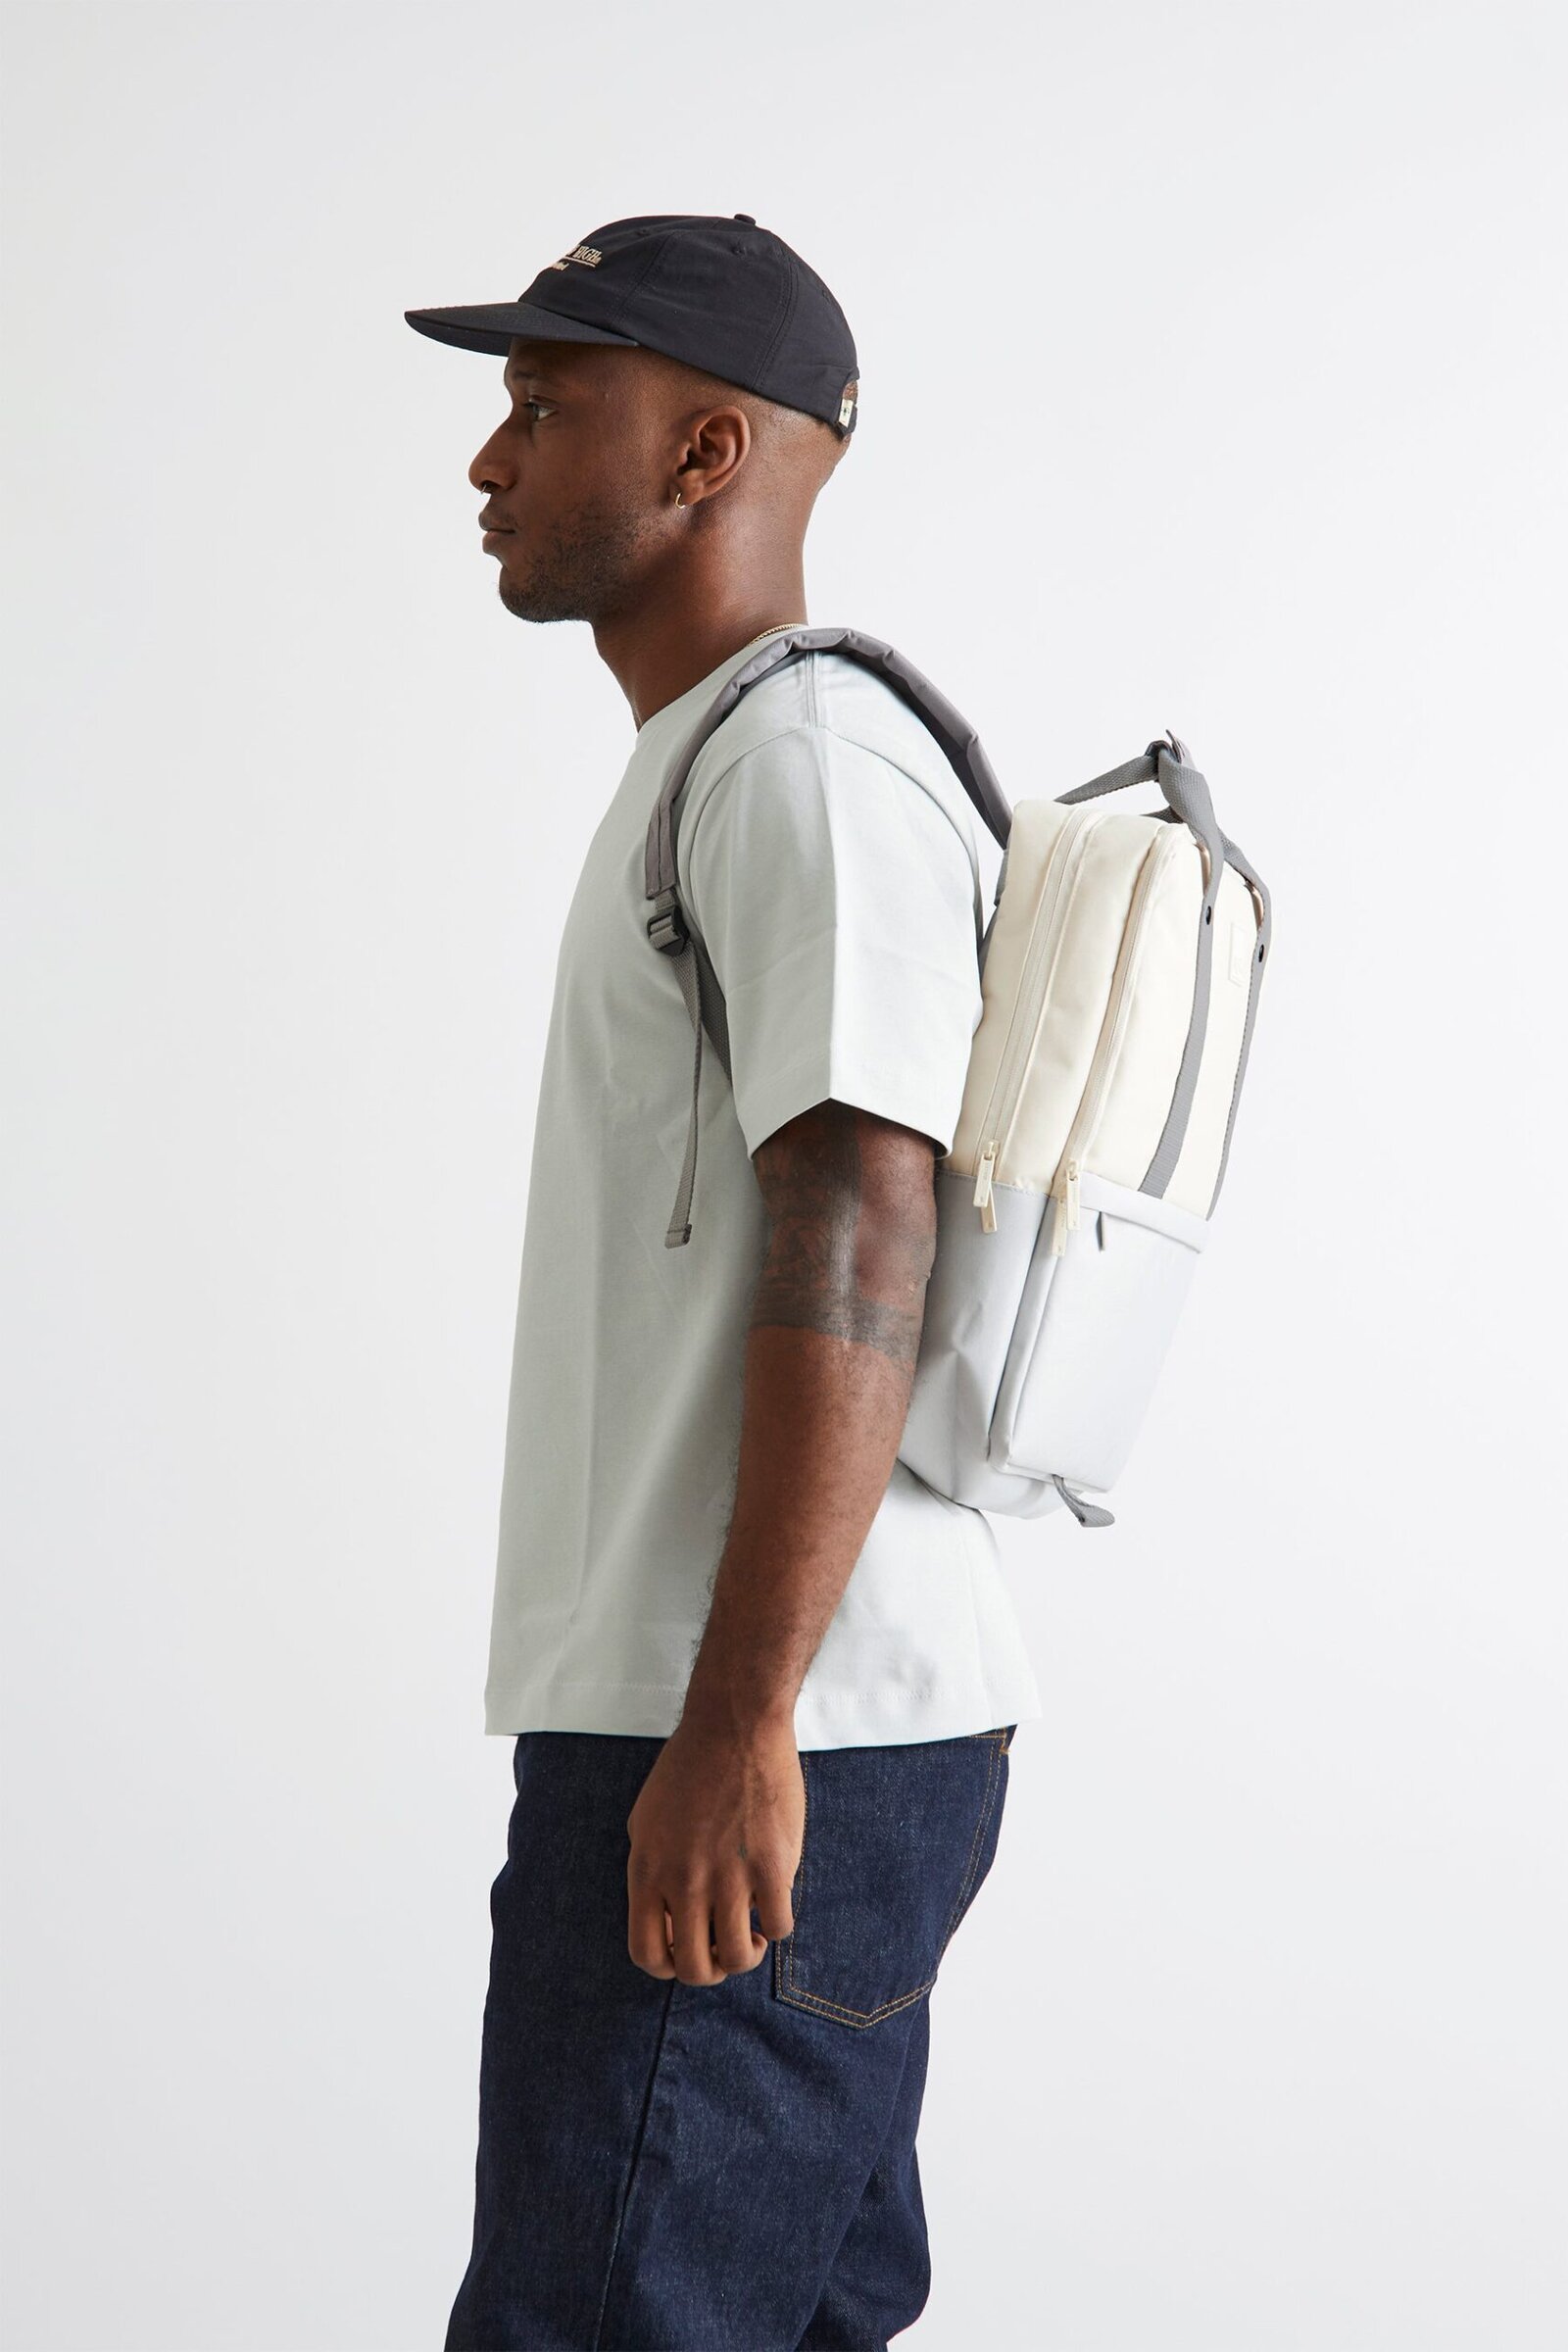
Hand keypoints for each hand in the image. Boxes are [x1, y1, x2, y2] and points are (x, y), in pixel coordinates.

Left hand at [625, 1712, 803, 1984]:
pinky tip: (773, 1901)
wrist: (734, 1725)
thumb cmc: (690, 1768)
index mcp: (648, 1870)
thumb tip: (667, 1922)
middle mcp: (683, 1880)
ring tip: (750, 1929)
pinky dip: (776, 1926)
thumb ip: (651, 1872)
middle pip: (694, 1967)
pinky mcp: (770, 1865)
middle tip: (724, 1946)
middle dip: (712, 1969)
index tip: (688, 1950)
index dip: (668, 1967)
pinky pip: (777, 1926)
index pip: (646, 1954)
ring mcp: (728, 1875)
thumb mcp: (646, 1821)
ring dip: (746, 1953)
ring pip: (738, 1956)